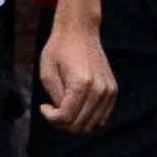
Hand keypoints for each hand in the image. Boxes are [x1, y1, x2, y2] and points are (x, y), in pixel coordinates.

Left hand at [36, 2, 113, 134]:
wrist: (80, 31)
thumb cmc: (59, 50)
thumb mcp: (47, 73)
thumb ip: (55, 99)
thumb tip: (63, 116)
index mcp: (81, 84)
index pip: (66, 118)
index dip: (50, 117)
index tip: (44, 106)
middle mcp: (99, 89)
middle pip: (79, 125)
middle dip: (62, 123)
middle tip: (52, 109)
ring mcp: (108, 91)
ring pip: (91, 125)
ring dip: (75, 122)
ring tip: (64, 106)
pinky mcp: (112, 90)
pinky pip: (101, 117)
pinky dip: (87, 117)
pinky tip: (76, 105)